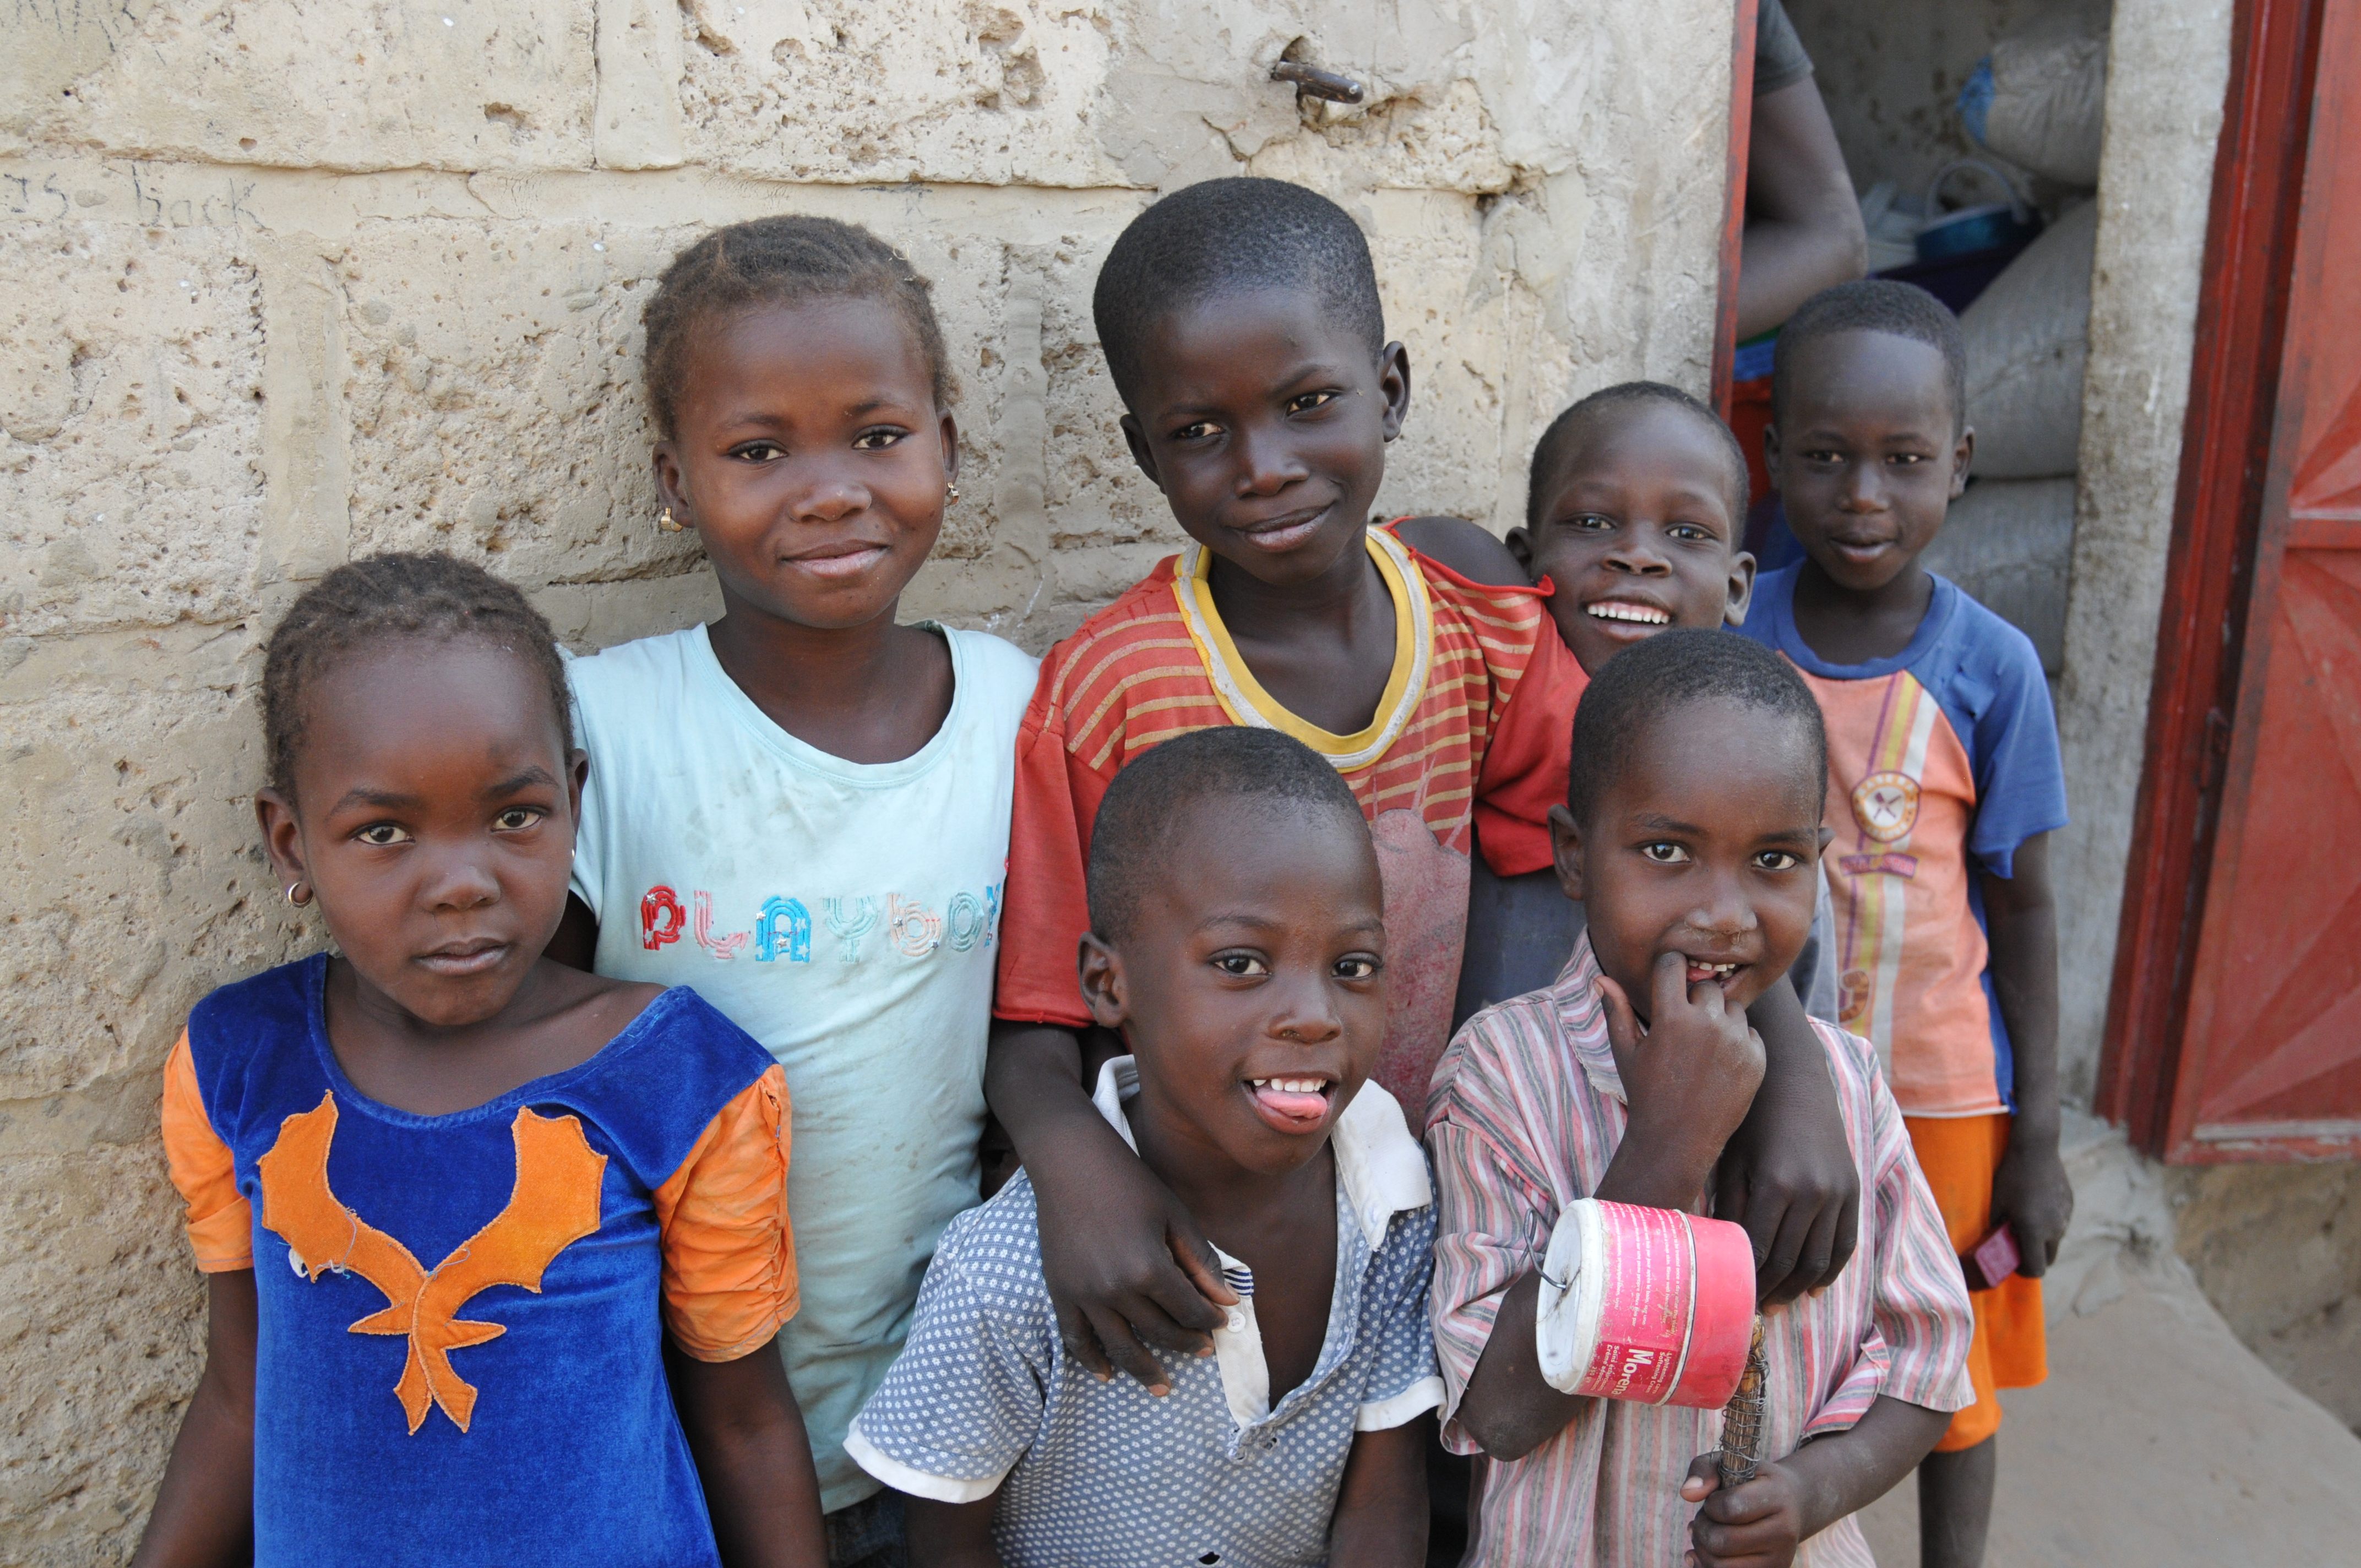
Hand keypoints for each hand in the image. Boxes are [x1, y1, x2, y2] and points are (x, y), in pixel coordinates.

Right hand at [1029, 1123, 1235, 1393]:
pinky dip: (1091, 1360)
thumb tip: (1228, 1301)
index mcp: (1150, 1268)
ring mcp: (1085, 1294)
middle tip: (1202, 1352)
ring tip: (1163, 1387)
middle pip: (1159, 1332)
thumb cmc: (1130, 1183)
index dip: (1210, 1321)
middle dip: (1186, 1344)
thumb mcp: (1175, 1216)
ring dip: (1144, 1371)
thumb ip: (1202, 1262)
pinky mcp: (1060, 1292)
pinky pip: (1075, 1338)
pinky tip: (1107, 1375)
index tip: (1221, 1324)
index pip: (1189, 1310)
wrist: (1071, 1163)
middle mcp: (1116, 1289)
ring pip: (1120, 1346)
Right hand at [1598, 951, 1765, 1181]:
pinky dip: (1738, 1042)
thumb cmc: (1645, 1093)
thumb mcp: (1626, 1051)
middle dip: (1695, 999)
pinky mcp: (1756, 1060)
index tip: (1667, 982)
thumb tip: (1601, 978)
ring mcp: (1735, 1042)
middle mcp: (1707, 1023)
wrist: (1677, 1140)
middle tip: (1683, 1027)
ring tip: (1701, 1046)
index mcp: (1671, 1016)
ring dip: (1719, 1018)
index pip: (1674, 964)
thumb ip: (1615, 1010)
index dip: (1669, 970)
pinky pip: (1750, 1033)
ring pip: (1732, 1007)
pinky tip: (1718, 1063)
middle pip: (1707, 986)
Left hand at [1681, 1453, 1810, 1567]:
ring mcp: (1779, 1559)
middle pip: (1721, 1541)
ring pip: (1720, 1566)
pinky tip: (1705, 1552)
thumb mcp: (1732, 1463)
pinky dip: (1706, 1566)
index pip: (1730, 1508)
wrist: (1791, 1504)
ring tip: (1708, 1533)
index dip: (1711, 1504)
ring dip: (1703, 1548)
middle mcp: (1784, 1532)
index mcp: (1777, 1497)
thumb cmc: (1753, 1481)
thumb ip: (1704, 1470)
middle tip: (1706, 1518)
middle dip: (1702, 1528)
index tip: (1715, 1499)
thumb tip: (1687, 1493)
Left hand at [1718, 983, 1860, 1304]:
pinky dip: (1831, 1269)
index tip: (1733, 1296)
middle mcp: (1812, 1192)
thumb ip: (1729, 1205)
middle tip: (1751, 1309)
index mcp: (1776, 1184)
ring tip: (1777, 1303)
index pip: (1761, 1250)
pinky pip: (1845, 1242)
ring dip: (1798, 1287)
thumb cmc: (1751, 1118)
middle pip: (1790, 1261)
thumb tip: (1719, 1251)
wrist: (1795, 1081)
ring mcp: (1838, 1192)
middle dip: (1770, 1290)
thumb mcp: (1732, 1158)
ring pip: (1819, 1259)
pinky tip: (1813, 1287)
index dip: (1747, 1279)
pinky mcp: (1852, 1188)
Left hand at [1989, 1122, 2072, 1277]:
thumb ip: (1997, 1229)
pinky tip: (2036, 1203)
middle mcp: (2055, 1229)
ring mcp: (2065, 1217)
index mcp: (2035, 1231)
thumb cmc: (2010, 1176)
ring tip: (2025, 1218)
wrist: (2036, 1148)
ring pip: (2055, 1240)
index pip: (2036, 1269)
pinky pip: (2060, 1223)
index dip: (2023, 1270)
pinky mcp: (2070, 1205)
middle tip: (2017, 1243)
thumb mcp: (1997, 1204)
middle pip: (2048, 1259)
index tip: (2012, 1262)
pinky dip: (2049, 1222)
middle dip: (2033, 1257)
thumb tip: (1994, 1244)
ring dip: (2042, 1238)